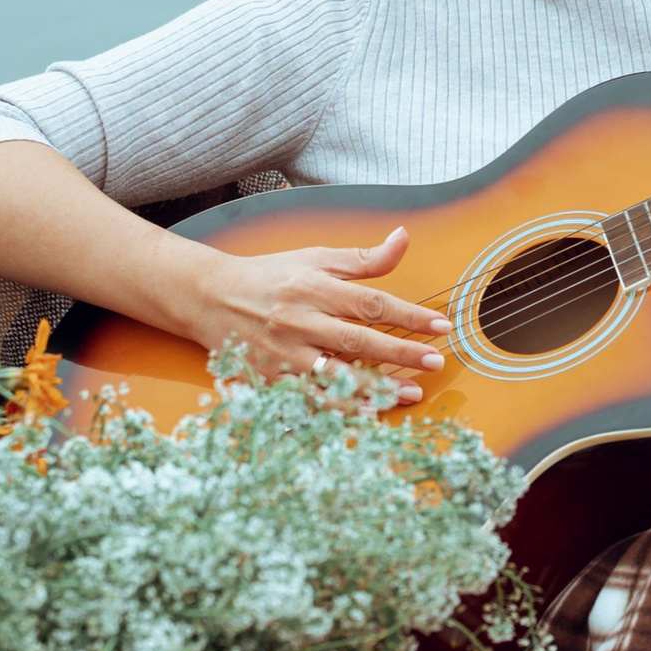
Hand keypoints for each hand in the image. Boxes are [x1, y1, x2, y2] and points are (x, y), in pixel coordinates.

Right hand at [183, 222, 448, 397]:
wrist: (209, 297)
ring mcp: (283, 354)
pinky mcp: (269, 379)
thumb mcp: (316, 258)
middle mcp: (299, 321)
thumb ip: (363, 258)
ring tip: (409, 395)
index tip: (441, 327)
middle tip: (435, 362)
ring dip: (375, 388)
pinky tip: (365, 413)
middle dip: (400, 354)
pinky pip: (309, 399)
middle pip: (357, 340)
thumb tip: (404, 237)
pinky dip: (337, 408)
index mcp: (314, 287)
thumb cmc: (271, 276)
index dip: (409, 316)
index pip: (371, 303)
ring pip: (334, 376)